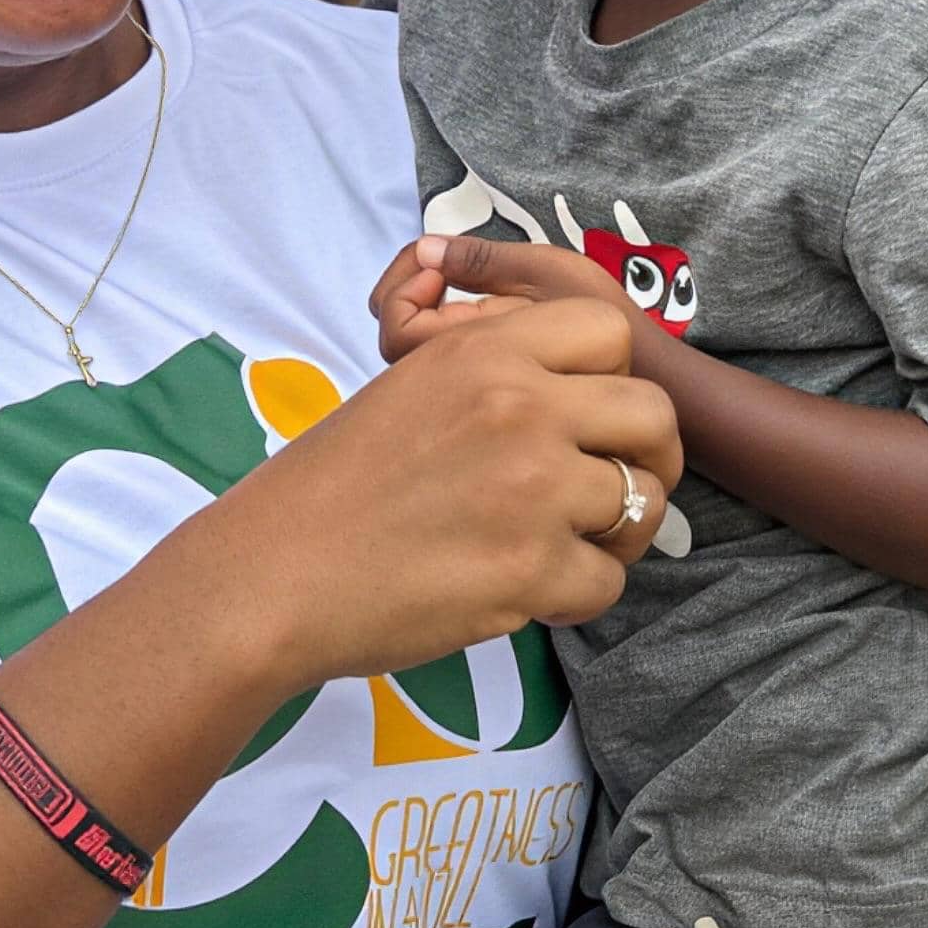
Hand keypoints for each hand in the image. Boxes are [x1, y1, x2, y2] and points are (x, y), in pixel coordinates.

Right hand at [219, 292, 680, 694]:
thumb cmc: (332, 484)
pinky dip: (576, 594)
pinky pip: (607, 581)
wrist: (274, 571)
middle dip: (649, 456)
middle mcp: (521, 408)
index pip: (610, 333)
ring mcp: (533, 490)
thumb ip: (496, 376)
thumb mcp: (412, 385)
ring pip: (642, 503)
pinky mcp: (530, 571)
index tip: (587, 416)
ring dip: (614, 532)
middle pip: (653, 414)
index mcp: (485, 352)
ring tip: (564, 546)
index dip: (611, 377)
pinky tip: (529, 591)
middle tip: (616, 488)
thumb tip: (576, 396)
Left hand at [369, 231, 633, 363]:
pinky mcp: (486, 379)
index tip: (438, 270)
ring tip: (451, 280)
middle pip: (396, 339)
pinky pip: (440, 355)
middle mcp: (460, 377)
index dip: (402, 289)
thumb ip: (487, 263)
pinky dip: (442, 321)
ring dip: (422, 304)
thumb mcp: (552, 277)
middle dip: (403, 290)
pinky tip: (475, 305)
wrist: (649, 386)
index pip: (397, 329)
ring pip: (416, 350)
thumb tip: (427, 249)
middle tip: (436, 267)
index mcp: (470, 353)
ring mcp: (471, 382)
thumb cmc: (607, 327)